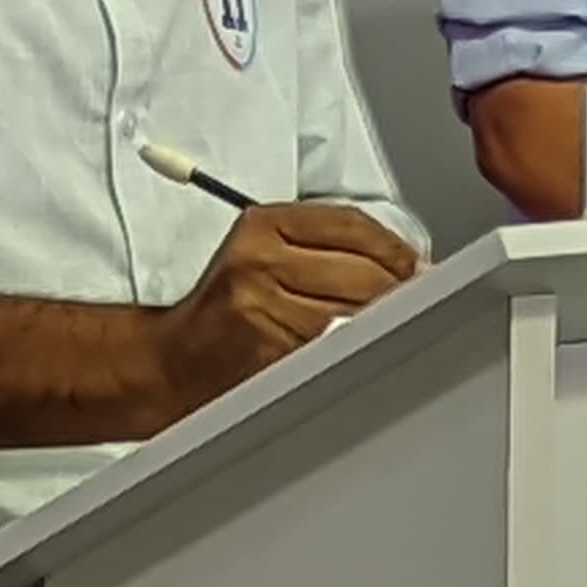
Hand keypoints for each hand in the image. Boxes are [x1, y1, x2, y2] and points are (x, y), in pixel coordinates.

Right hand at [150, 202, 421, 412]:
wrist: (169, 361)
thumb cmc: (224, 309)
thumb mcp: (263, 255)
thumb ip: (322, 248)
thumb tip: (403, 262)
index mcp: (261, 224)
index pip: (350, 224)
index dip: (394, 247)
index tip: (417, 266)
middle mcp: (258, 258)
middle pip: (360, 270)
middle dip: (397, 289)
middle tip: (416, 302)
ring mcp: (260, 304)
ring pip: (352, 312)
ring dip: (381, 324)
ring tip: (391, 329)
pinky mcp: (265, 347)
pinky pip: (330, 346)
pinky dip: (353, 349)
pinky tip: (360, 352)